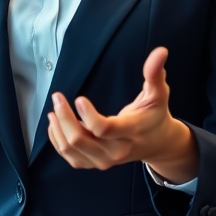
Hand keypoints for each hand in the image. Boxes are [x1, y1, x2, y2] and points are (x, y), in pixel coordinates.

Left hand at [46, 47, 197, 182]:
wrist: (158, 144)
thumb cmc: (155, 115)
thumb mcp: (158, 94)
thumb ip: (155, 73)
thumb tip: (161, 51)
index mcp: (131, 131)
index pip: (104, 129)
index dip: (88, 115)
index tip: (78, 98)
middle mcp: (116, 150)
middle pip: (81, 140)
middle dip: (64, 118)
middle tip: (57, 98)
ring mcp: (105, 160)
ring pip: (72, 150)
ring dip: (58, 129)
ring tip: (54, 110)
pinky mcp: (95, 163)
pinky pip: (71, 157)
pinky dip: (58, 141)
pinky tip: (55, 125)